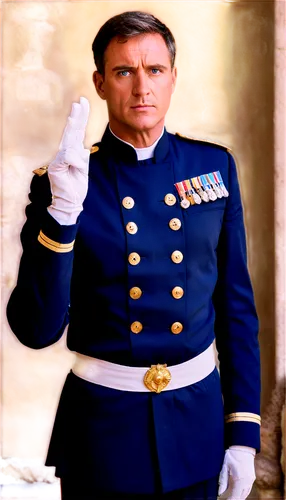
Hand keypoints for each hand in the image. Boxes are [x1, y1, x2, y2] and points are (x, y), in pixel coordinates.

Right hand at [47, 96, 90, 223]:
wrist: (69, 202)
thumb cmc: (76, 187)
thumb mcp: (83, 170)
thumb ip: (82, 159)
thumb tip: (83, 150)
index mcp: (73, 152)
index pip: (77, 132)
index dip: (80, 118)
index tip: (83, 103)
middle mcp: (65, 153)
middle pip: (72, 132)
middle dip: (76, 116)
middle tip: (80, 101)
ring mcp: (59, 160)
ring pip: (69, 142)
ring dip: (75, 127)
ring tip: (77, 110)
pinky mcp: (56, 167)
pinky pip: (66, 157)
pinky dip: (74, 159)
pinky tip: (78, 163)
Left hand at [218, 447, 255, 498]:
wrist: (243, 446)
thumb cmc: (232, 454)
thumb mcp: (224, 466)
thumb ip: (222, 480)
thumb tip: (220, 493)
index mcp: (240, 480)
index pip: (235, 497)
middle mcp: (247, 482)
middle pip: (241, 497)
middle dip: (234, 499)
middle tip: (226, 499)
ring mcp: (250, 480)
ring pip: (245, 494)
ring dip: (239, 497)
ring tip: (230, 498)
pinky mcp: (252, 477)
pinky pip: (247, 489)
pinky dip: (242, 492)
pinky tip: (237, 492)